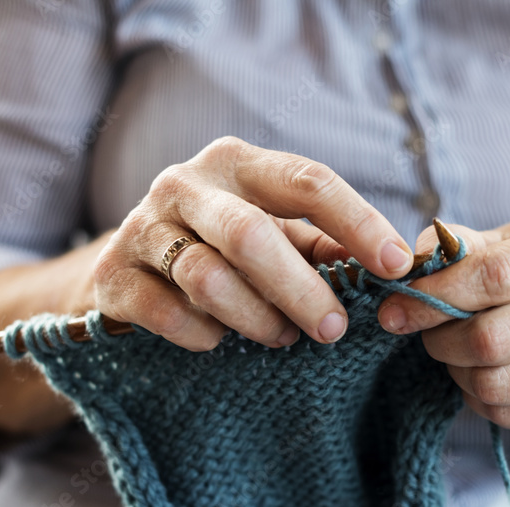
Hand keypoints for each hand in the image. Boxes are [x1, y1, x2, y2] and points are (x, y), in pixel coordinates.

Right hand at [94, 137, 414, 349]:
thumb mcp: (272, 233)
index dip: (358, 223)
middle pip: (251, 233)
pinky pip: (166, 313)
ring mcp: (142, 227)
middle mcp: (185, 184)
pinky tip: (219, 341)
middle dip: (301, 289)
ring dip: (255, 318)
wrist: (125, 270)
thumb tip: (389, 268)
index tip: (396, 266)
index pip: (307, 181)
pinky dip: (203, 335)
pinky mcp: (113, 275)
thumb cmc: (218, 249)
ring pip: (207, 278)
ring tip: (280, 337)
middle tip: (333, 330)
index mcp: (237, 163)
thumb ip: (322, 245)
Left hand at [376, 216, 509, 431]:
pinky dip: (478, 398)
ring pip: (496, 384)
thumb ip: (458, 245)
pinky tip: (479, 372)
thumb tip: (411, 263)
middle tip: (426, 332)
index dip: (434, 296)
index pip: (493, 277)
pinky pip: (509, 412)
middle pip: (491, 340)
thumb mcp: (506, 239)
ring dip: (457, 371)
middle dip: (439, 339)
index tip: (395, 307)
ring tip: (455, 351)